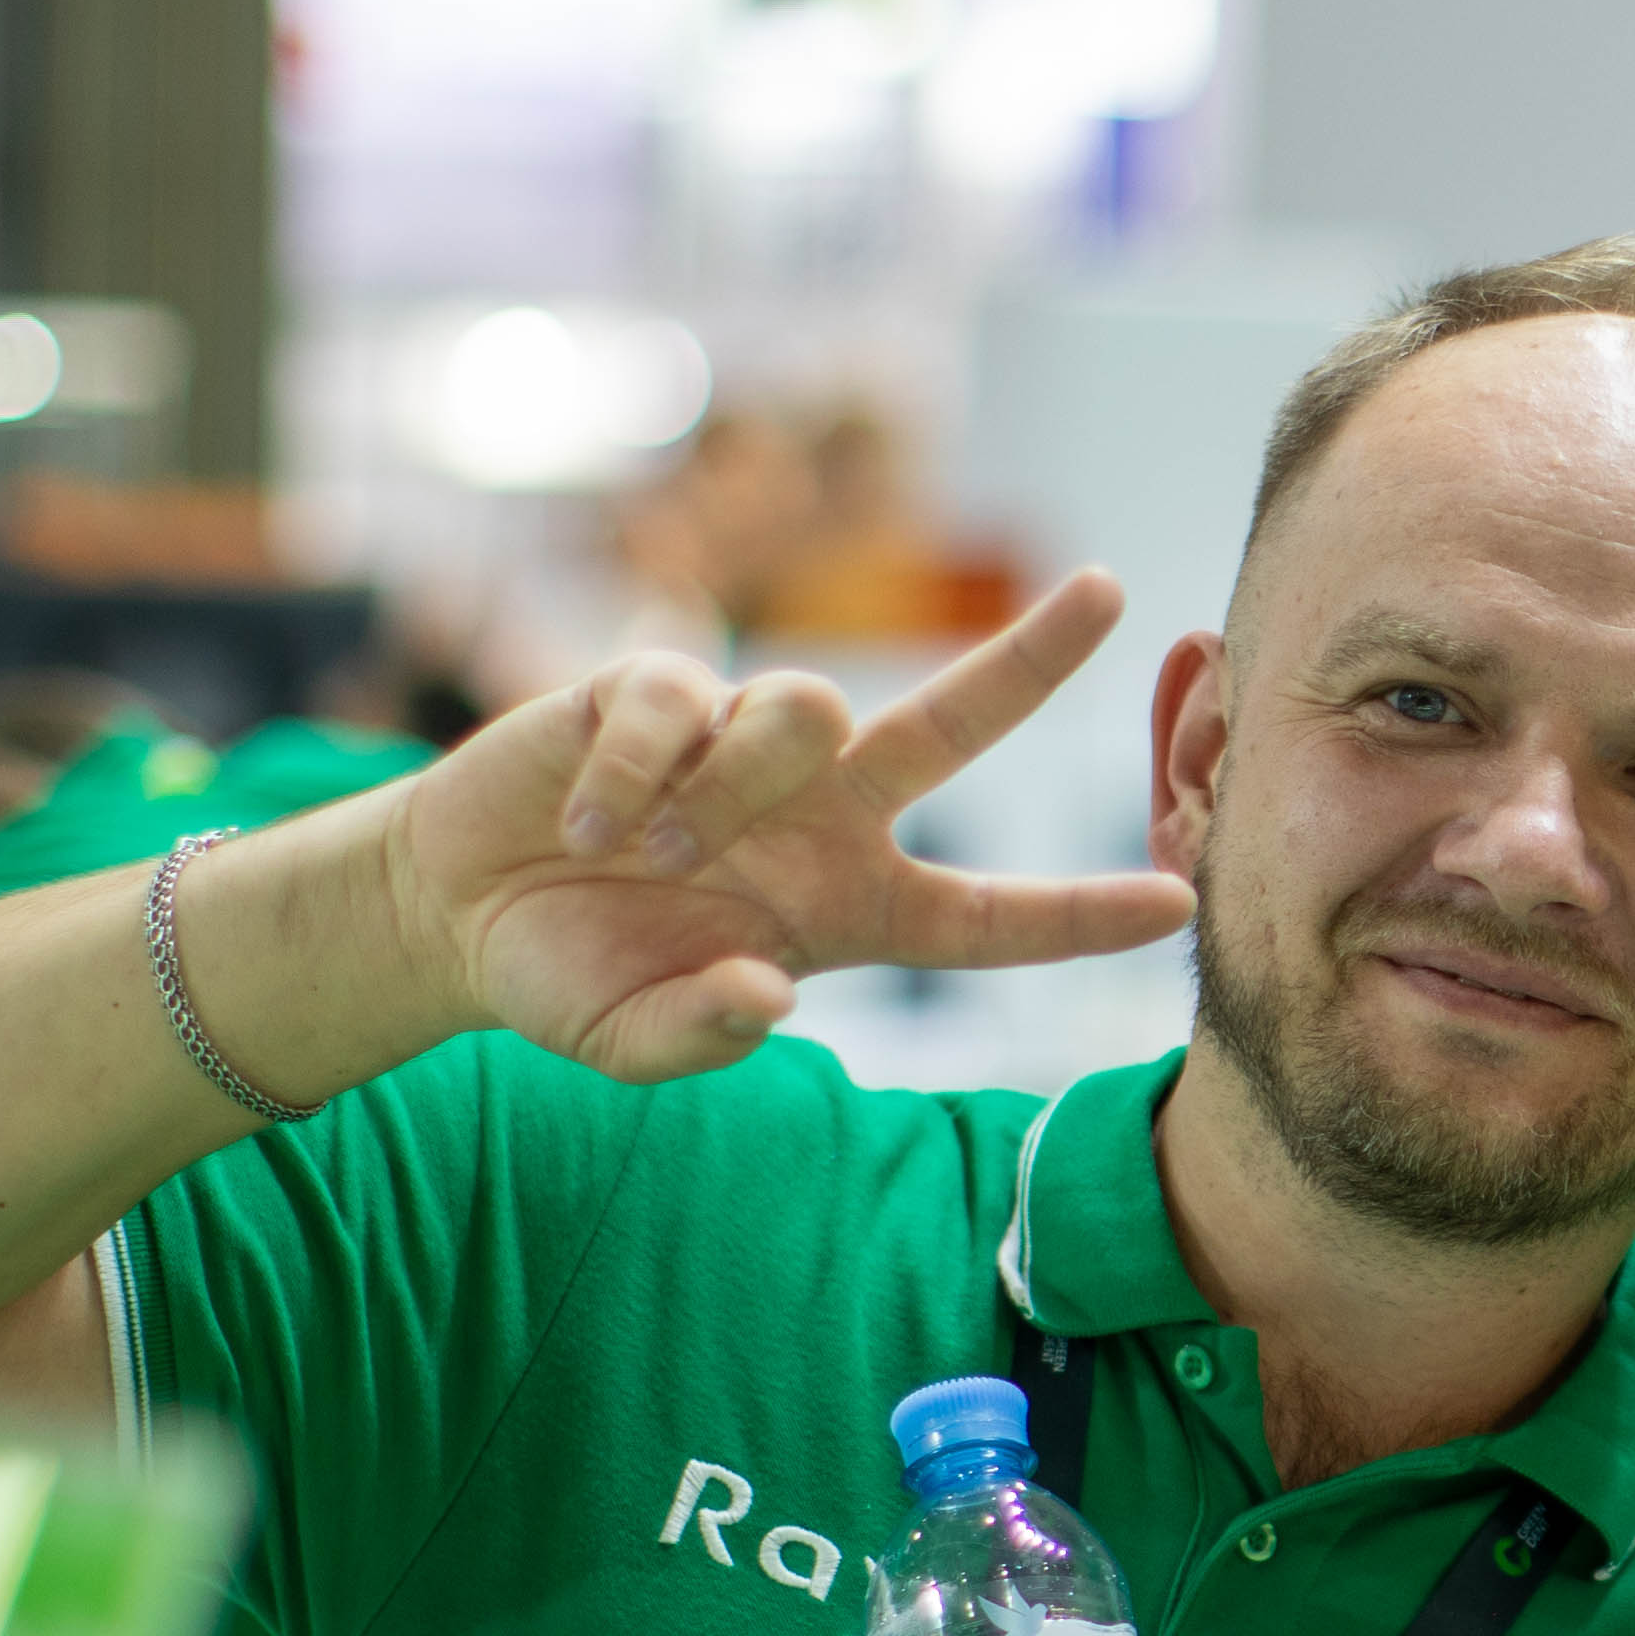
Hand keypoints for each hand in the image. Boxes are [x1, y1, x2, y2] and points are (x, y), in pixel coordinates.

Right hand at [384, 570, 1195, 1086]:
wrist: (458, 910)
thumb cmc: (574, 977)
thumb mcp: (634, 1042)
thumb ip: (702, 1035)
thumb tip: (768, 995)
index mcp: (852, 908)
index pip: (989, 917)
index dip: (1078, 917)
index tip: (1177, 901)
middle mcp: (822, 813)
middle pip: (954, 722)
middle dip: (1035, 659)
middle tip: (1114, 593)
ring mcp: (745, 744)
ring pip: (805, 708)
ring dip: (732, 784)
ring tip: (653, 854)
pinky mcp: (658, 692)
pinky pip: (682, 703)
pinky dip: (637, 769)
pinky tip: (589, 821)